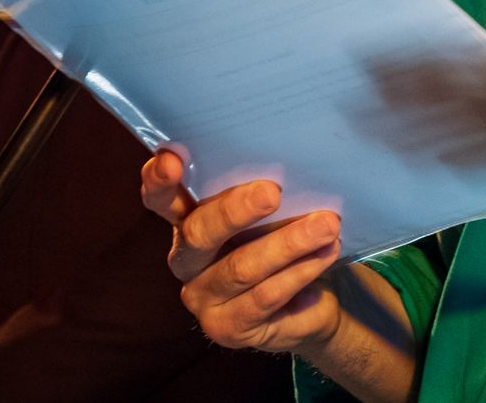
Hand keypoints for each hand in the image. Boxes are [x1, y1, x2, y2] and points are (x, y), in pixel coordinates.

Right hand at [140, 150, 344, 353]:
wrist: (311, 301)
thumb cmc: (284, 238)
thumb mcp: (273, 211)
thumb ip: (263, 189)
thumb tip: (291, 156)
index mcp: (187, 220)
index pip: (161, 199)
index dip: (159, 181)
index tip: (172, 160)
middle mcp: (186, 260)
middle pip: (198, 232)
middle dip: (236, 210)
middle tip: (273, 192)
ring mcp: (203, 298)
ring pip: (240, 267)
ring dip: (288, 243)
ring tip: (326, 225)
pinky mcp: (227, 328)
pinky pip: (264, 297)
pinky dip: (299, 272)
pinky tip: (325, 254)